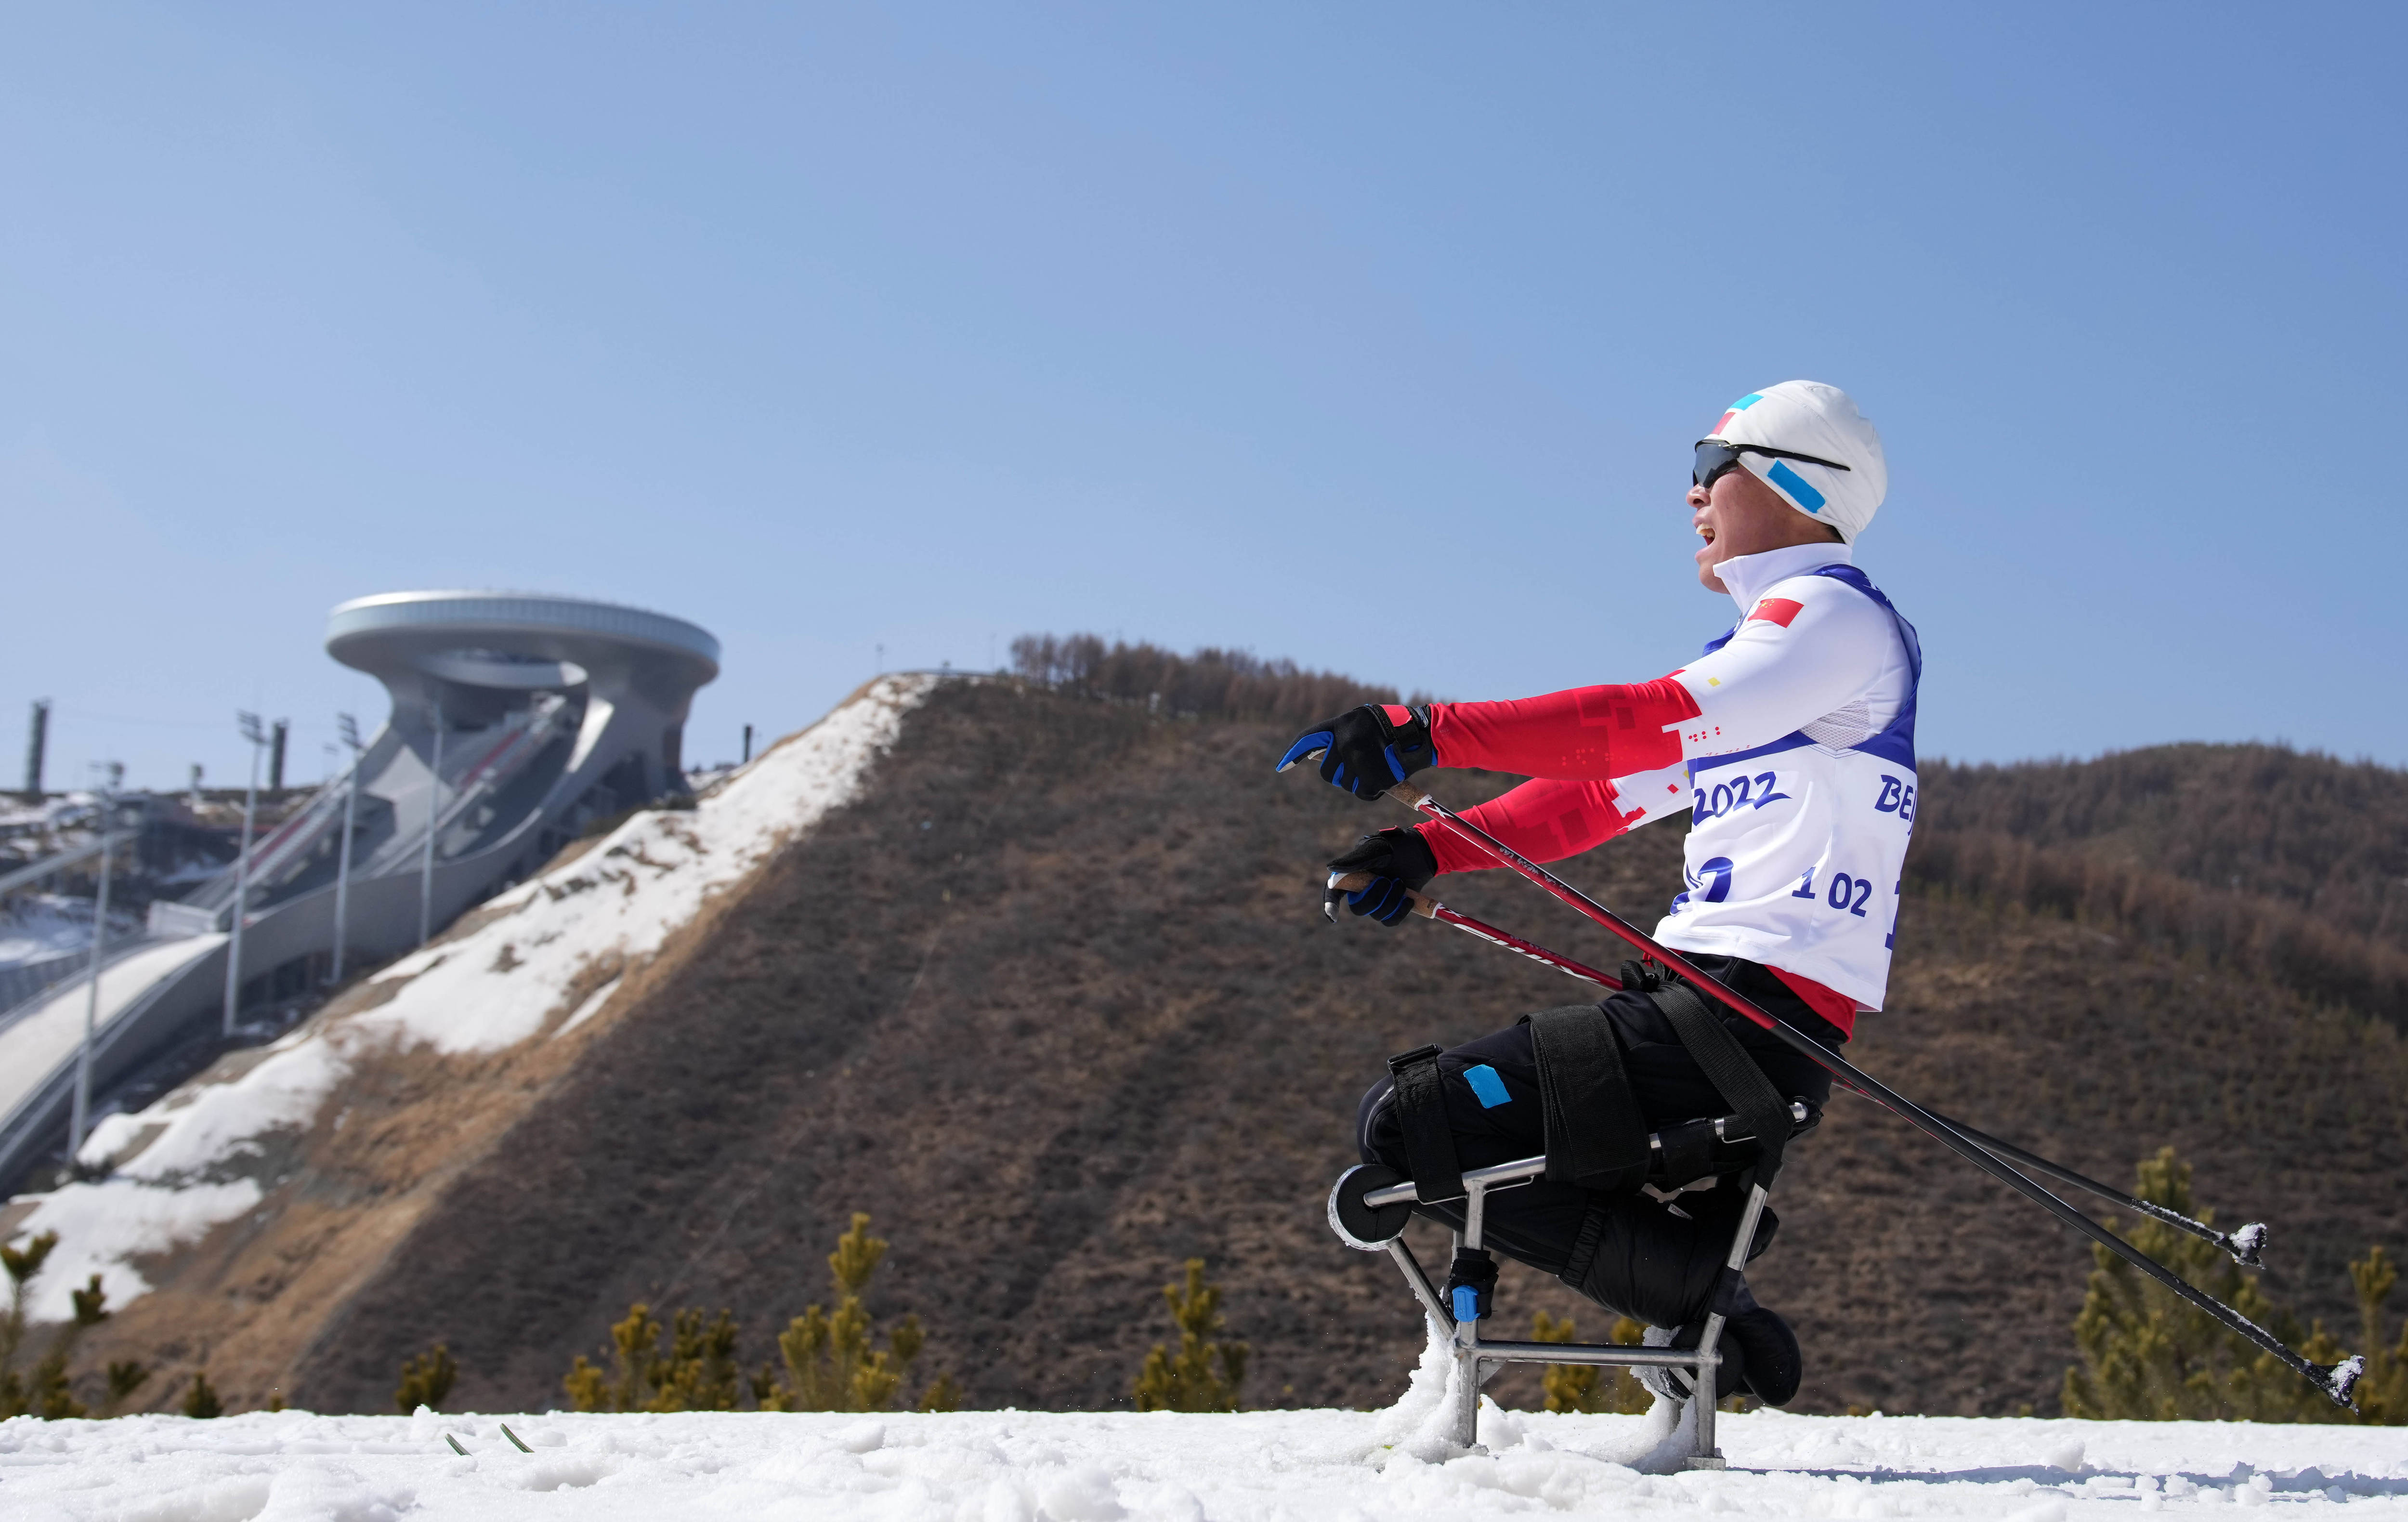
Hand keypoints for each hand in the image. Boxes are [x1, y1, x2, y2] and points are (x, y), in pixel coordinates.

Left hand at [1276, 704, 1433, 800]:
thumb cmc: (1392, 726)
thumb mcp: (1363, 720)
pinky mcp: (1373, 779)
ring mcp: (1359, 762)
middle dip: (1339, 774)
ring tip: (1376, 767)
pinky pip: (1362, 793)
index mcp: (1342, 724)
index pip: (1309, 740)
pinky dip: (1371, 790)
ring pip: (1345, 784)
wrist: (1422, 734)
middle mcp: (1346, 742)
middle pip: (1327, 772)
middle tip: (1358, 766)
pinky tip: (1383, 777)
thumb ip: (1342, 733)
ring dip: (1358, 781)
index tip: (1281, 767)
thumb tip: (1320, 753)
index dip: (1293, 754)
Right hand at [1325, 828, 1437, 925]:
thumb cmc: (1398, 846)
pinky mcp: (1393, 908)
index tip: (1333, 917)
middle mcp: (1362, 889)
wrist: (1423, 852)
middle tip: (1388, 880)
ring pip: (1377, 915)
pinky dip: (1400, 912)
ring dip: (1392, 901)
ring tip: (1401, 884)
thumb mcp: (1378, 849)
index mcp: (1352, 874)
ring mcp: (1378, 900)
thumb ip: (1356, 859)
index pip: (1334, 891)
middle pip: (1359, 908)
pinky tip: (1409, 899)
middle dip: (1375, 897)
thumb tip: (1331, 869)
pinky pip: (1391, 921)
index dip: (1330, 904)